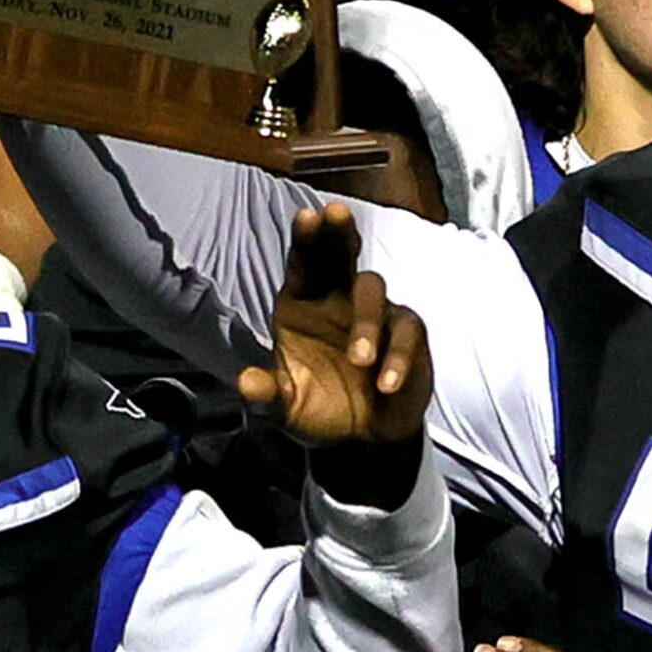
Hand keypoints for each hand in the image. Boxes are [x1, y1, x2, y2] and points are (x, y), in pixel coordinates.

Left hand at [240, 205, 430, 451]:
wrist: (359, 438)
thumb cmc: (317, 407)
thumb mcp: (285, 409)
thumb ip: (266, 397)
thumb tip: (246, 382)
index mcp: (302, 303)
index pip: (303, 263)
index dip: (305, 239)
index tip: (306, 217)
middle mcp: (337, 298)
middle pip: (340, 254)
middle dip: (338, 232)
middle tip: (336, 213)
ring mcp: (375, 313)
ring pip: (373, 289)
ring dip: (366, 320)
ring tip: (360, 360)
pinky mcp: (405, 334)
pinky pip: (405, 332)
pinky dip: (397, 356)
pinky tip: (386, 384)